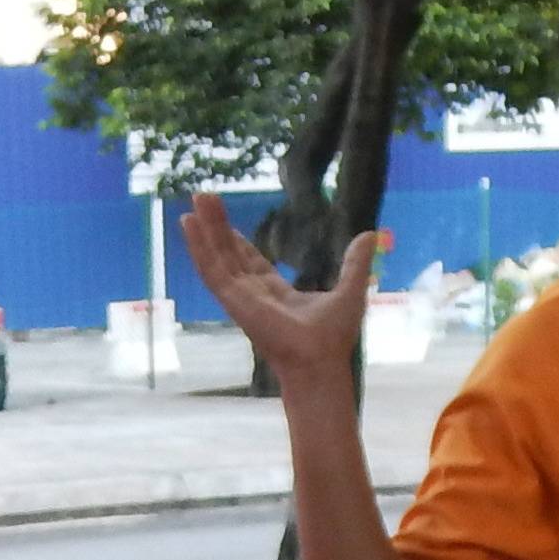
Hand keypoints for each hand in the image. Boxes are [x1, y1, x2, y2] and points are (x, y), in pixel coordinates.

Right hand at [176, 196, 380, 393]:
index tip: (227, 224)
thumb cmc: (333, 337)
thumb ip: (355, 262)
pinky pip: (211, 269)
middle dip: (217, 226)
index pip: (250, 263)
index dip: (238, 242)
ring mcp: (240, 297)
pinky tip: (189, 224)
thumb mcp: (350, 290)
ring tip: (194, 200)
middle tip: (204, 198)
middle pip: (229, 254)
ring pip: (216, 256)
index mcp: (275, 294)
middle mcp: (252, 295)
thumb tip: (370, 235)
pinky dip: (198, 246)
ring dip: (205, 229)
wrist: (320, 361)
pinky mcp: (233, 300)